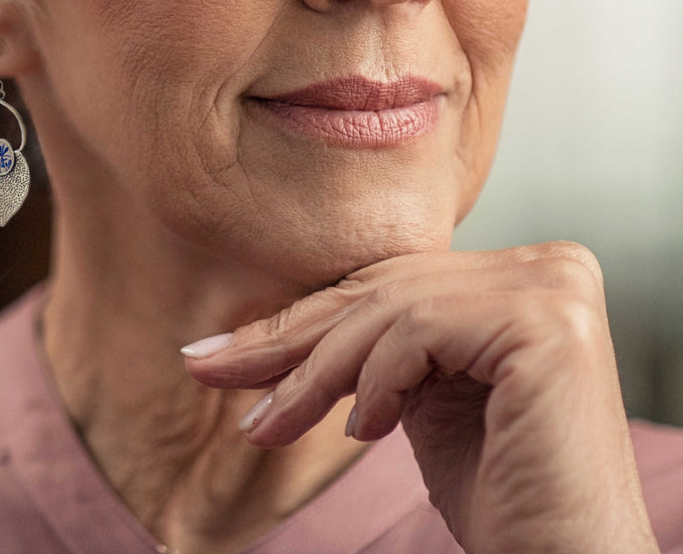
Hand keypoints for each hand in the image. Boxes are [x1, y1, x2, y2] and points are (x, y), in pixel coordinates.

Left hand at [183, 243, 658, 553]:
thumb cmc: (500, 495)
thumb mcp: (412, 397)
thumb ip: (373, 344)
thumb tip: (266, 330)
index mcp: (518, 273)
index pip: (386, 286)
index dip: (300, 322)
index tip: (219, 354)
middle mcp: (544, 265)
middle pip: (381, 292)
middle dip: (284, 340)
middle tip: (207, 370)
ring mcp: (551, 286)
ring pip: (387, 310)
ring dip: (312, 375)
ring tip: (267, 425)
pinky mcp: (547, 319)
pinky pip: (419, 331)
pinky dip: (377, 383)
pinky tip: (365, 431)